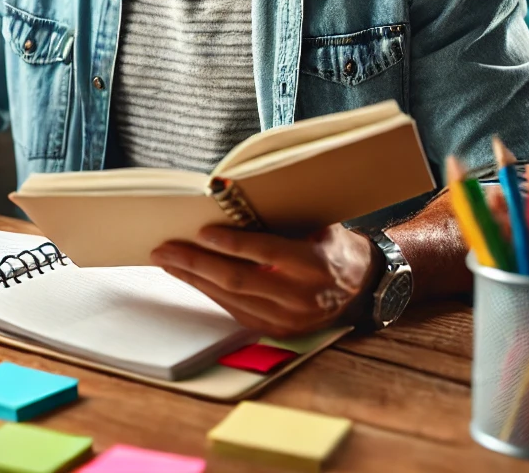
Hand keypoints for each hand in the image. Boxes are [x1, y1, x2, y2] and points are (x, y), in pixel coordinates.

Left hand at [151, 223, 382, 336]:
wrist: (362, 286)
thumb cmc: (332, 244)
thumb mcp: (317, 223)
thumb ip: (281, 218)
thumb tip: (230, 198)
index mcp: (314, 263)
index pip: (264, 252)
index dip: (230, 243)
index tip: (201, 230)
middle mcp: (302, 296)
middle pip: (239, 280)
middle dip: (196, 264)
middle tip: (166, 249)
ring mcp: (289, 319)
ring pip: (231, 299)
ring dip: (194, 280)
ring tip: (167, 261)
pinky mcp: (278, 331)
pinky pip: (235, 312)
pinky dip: (209, 293)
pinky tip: (190, 278)